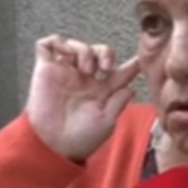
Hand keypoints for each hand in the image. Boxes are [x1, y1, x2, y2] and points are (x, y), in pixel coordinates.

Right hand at [25, 35, 142, 161]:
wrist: (53, 145)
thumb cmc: (80, 138)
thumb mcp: (107, 121)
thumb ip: (119, 102)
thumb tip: (132, 88)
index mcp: (102, 90)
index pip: (120, 71)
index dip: (132, 64)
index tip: (142, 60)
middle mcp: (84, 79)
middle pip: (100, 51)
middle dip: (106, 52)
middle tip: (106, 67)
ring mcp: (65, 73)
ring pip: (76, 45)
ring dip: (85, 50)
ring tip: (85, 69)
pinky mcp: (45, 70)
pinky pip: (46, 45)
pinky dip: (57, 42)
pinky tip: (66, 54)